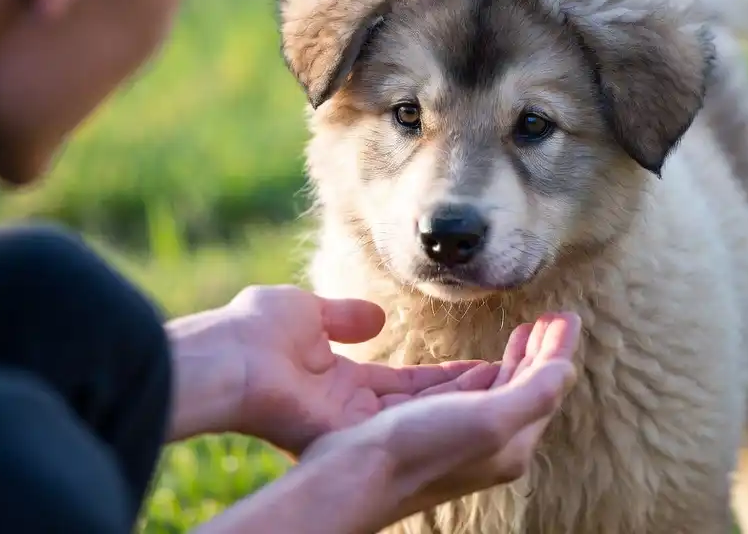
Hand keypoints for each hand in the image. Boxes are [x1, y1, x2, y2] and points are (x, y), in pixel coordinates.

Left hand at [165, 285, 498, 451]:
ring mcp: (352, 427)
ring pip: (422, 417)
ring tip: (514, 381)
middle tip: (515, 373)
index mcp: (340, 382)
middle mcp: (352, 410)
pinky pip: (409, 423)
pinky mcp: (350, 435)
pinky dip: (448, 410)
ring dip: (466, 401)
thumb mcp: (309, 312)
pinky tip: (486, 395)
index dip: (445, 377)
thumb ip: (345, 316)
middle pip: (422, 404)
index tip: (485, 364)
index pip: (406, 384)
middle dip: (467, 391)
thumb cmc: (256, 328)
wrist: (231, 355)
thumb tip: (376, 316)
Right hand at [300, 312, 581, 530]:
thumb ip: (534, 394)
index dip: (559, 348)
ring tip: (523, 333)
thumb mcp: (488, 419)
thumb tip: (566, 367)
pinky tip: (479, 363)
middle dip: (541, 352)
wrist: (352, 479)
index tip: (567, 314)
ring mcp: (462, 438)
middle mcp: (492, 445)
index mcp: (513, 444)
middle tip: (549, 319)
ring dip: (515, 360)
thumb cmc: (418, 449)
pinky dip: (482, 372)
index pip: (548, 386)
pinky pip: (470, 396)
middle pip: (528, 389)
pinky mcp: (433, 431)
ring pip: (501, 392)